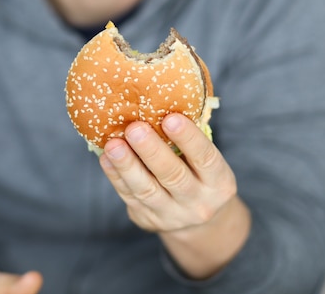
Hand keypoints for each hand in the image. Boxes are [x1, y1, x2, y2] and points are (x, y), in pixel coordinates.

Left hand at [99, 113, 249, 278]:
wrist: (198, 222)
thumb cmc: (199, 175)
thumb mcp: (206, 162)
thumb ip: (189, 140)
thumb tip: (160, 101)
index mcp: (219, 182)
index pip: (205, 158)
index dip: (188, 138)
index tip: (170, 118)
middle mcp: (198, 202)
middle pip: (173, 176)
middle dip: (151, 151)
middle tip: (135, 128)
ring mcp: (172, 215)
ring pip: (146, 190)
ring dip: (127, 165)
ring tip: (113, 144)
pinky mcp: (148, 219)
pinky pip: (129, 196)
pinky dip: (116, 176)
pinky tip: (106, 158)